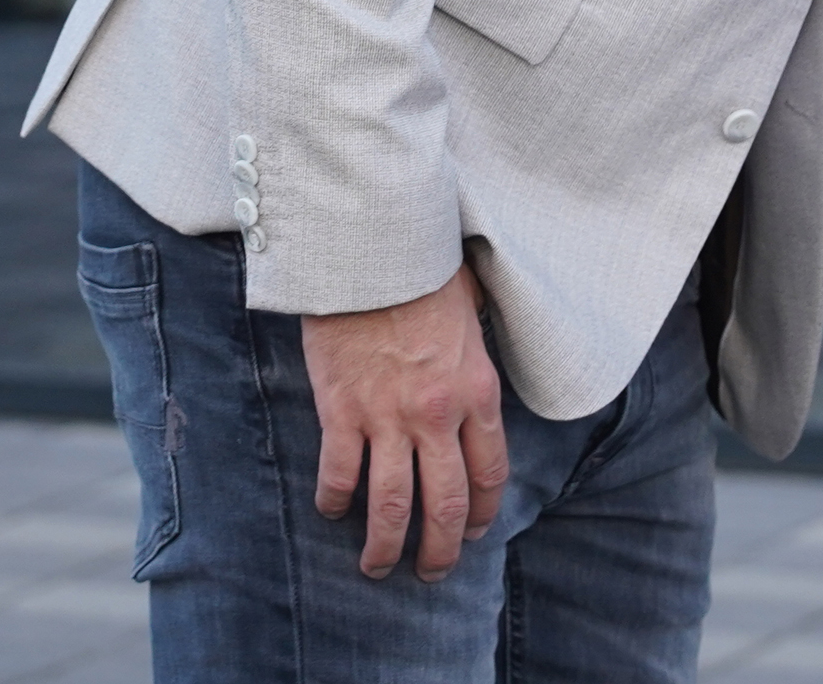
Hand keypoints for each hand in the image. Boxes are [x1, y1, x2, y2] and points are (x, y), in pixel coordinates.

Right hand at [304, 265, 508, 580]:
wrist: (371, 250)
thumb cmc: (424, 272)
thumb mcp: (473, 314)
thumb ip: (477, 357)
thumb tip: (475, 379)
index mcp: (477, 393)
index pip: (489, 474)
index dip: (482, 513)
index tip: (474, 532)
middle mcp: (438, 416)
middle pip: (445, 505)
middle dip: (440, 549)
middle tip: (431, 572)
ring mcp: (388, 418)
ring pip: (392, 506)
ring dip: (386, 547)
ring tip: (378, 567)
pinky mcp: (342, 412)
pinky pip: (340, 475)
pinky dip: (335, 501)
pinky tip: (332, 511)